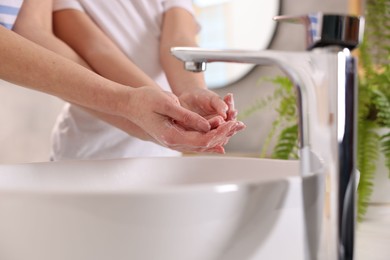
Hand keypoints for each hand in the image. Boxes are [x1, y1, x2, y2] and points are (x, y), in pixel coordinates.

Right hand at [126, 86, 242, 152]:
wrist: (130, 105)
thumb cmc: (144, 101)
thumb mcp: (167, 103)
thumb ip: (187, 116)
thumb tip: (206, 125)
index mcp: (171, 136)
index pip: (202, 140)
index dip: (219, 132)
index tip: (231, 122)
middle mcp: (174, 142)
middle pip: (205, 145)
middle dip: (223, 135)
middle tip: (238, 124)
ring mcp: (175, 141)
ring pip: (202, 144)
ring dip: (219, 136)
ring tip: (234, 127)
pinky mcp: (176, 136)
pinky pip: (196, 140)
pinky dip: (210, 136)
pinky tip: (220, 133)